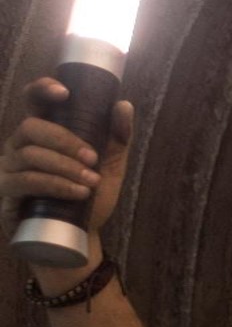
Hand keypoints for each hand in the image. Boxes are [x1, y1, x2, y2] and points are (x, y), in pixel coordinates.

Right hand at [0, 77, 133, 242]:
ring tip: (91, 182)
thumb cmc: (89, 196)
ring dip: (65, 167)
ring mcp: (10, 168)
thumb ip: (117, 137)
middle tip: (93, 158)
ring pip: (30, 155)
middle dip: (66, 141)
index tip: (64, 93)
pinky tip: (78, 193)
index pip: (33, 100)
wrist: (80, 237)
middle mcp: (20, 145)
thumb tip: (123, 105)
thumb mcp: (109, 166)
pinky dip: (55, 185)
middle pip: (32, 127)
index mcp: (43, 132)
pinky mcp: (6, 193)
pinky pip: (26, 182)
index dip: (42, 89)